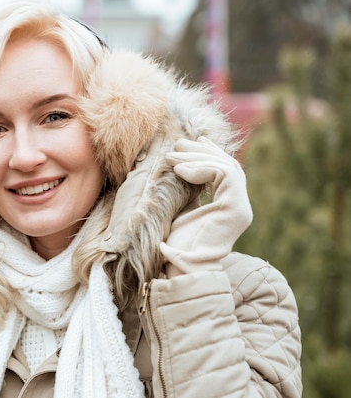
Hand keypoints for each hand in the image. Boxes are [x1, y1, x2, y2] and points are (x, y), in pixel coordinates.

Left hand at [161, 137, 251, 275]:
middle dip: (200, 151)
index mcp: (228, 206)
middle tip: (177, 144)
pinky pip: (223, 174)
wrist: (181, 267)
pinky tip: (180, 171)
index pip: (225, 171)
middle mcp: (239, 206)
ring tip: (171, 158)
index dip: (208, 154)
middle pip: (227, 165)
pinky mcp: (236, 208)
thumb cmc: (177, 245)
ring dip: (196, 158)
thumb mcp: (182, 210)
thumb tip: (181, 167)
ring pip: (226, 167)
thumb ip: (189, 191)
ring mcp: (240, 207)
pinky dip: (200, 168)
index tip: (187, 145)